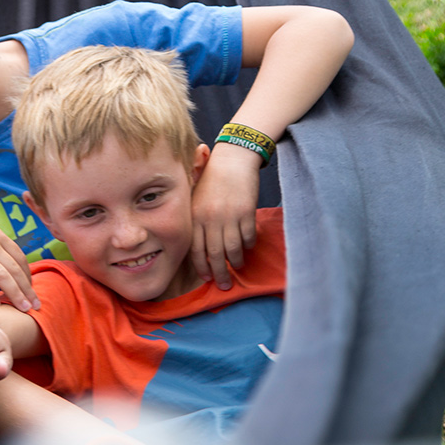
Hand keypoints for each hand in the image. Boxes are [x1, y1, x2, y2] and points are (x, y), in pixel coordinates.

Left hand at [191, 145, 259, 289]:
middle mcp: (210, 218)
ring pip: (232, 248)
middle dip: (219, 272)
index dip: (201, 265)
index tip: (206, 277)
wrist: (233, 158)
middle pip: (214, 253)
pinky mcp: (246, 212)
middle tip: (224, 285)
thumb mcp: (196, 197)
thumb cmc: (213, 178)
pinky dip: (248, 245)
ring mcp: (228, 216)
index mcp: (195, 216)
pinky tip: (248, 247)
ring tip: (238, 267)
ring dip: (236, 261)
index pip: (195, 248)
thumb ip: (196, 219)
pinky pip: (248, 236)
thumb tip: (199, 245)